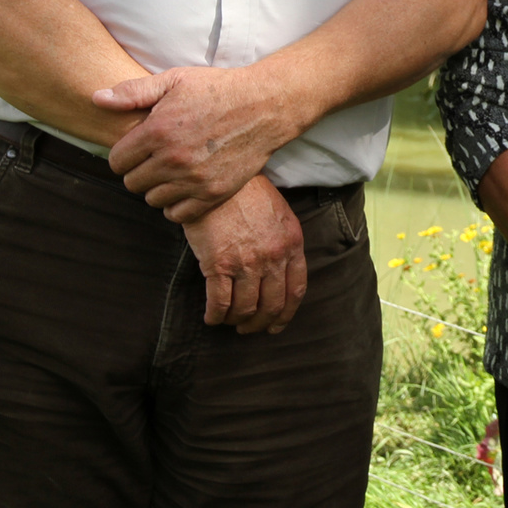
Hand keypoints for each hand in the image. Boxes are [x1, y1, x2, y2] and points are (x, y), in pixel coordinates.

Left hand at [100, 66, 302, 220]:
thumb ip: (133, 92)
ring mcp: (194, 179)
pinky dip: (176, 204)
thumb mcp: (175, 80)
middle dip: (139, 171)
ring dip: (157, 188)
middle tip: (156, 158)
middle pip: (132, 183)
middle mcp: (173, 158)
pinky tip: (184, 186)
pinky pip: (178, 214)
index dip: (124, 154)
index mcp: (157, 131)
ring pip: (153, 200)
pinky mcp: (214, 193)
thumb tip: (96, 98)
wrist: (265, 106)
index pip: (116, 161)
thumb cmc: (219, 89)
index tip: (138, 148)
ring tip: (171, 171)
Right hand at [182, 175, 306, 333]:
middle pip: (272, 305)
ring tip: (228, 321)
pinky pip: (220, 302)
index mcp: (292, 244)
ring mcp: (246, 262)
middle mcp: (273, 257)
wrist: (219, 179)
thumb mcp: (279, 215)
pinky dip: (216, 315)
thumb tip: (280, 273)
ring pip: (245, 308)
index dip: (286, 314)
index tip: (276, 324)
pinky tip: (211, 317)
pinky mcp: (219, 264)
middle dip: (260, 323)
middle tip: (248, 328)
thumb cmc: (247, 195)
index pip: (296, 290)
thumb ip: (284, 243)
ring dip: (236, 321)